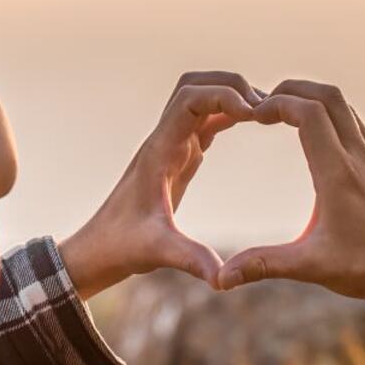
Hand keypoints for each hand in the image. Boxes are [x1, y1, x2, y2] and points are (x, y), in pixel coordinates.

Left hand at [59, 72, 261, 298]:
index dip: (223, 96)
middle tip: (266, 106)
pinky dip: (228, 116)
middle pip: (194, 86)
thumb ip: (190, 259)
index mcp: (159, 153)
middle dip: (230, 86)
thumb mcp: (158, 252)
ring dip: (229, 96)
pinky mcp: (177, 159)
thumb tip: (222, 278)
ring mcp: (170, 148)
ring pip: (199, 100)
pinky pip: (203, 124)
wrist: (98, 250)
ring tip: (265, 112)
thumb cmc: (121, 248)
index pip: (189, 100)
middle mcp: (163, 142)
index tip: (255, 113)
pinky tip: (251, 123)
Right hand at [217, 80, 364, 316]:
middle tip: (267, 103)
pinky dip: (336, 123)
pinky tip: (322, 146)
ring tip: (289, 116)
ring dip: (317, 104)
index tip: (255, 115)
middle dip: (294, 91)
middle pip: (330, 97)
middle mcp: (363, 160)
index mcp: (339, 175)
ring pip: (349, 111)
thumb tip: (222, 277)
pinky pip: (362, 132)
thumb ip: (263, 264)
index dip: (278, 104)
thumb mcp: (310, 266)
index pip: (309, 113)